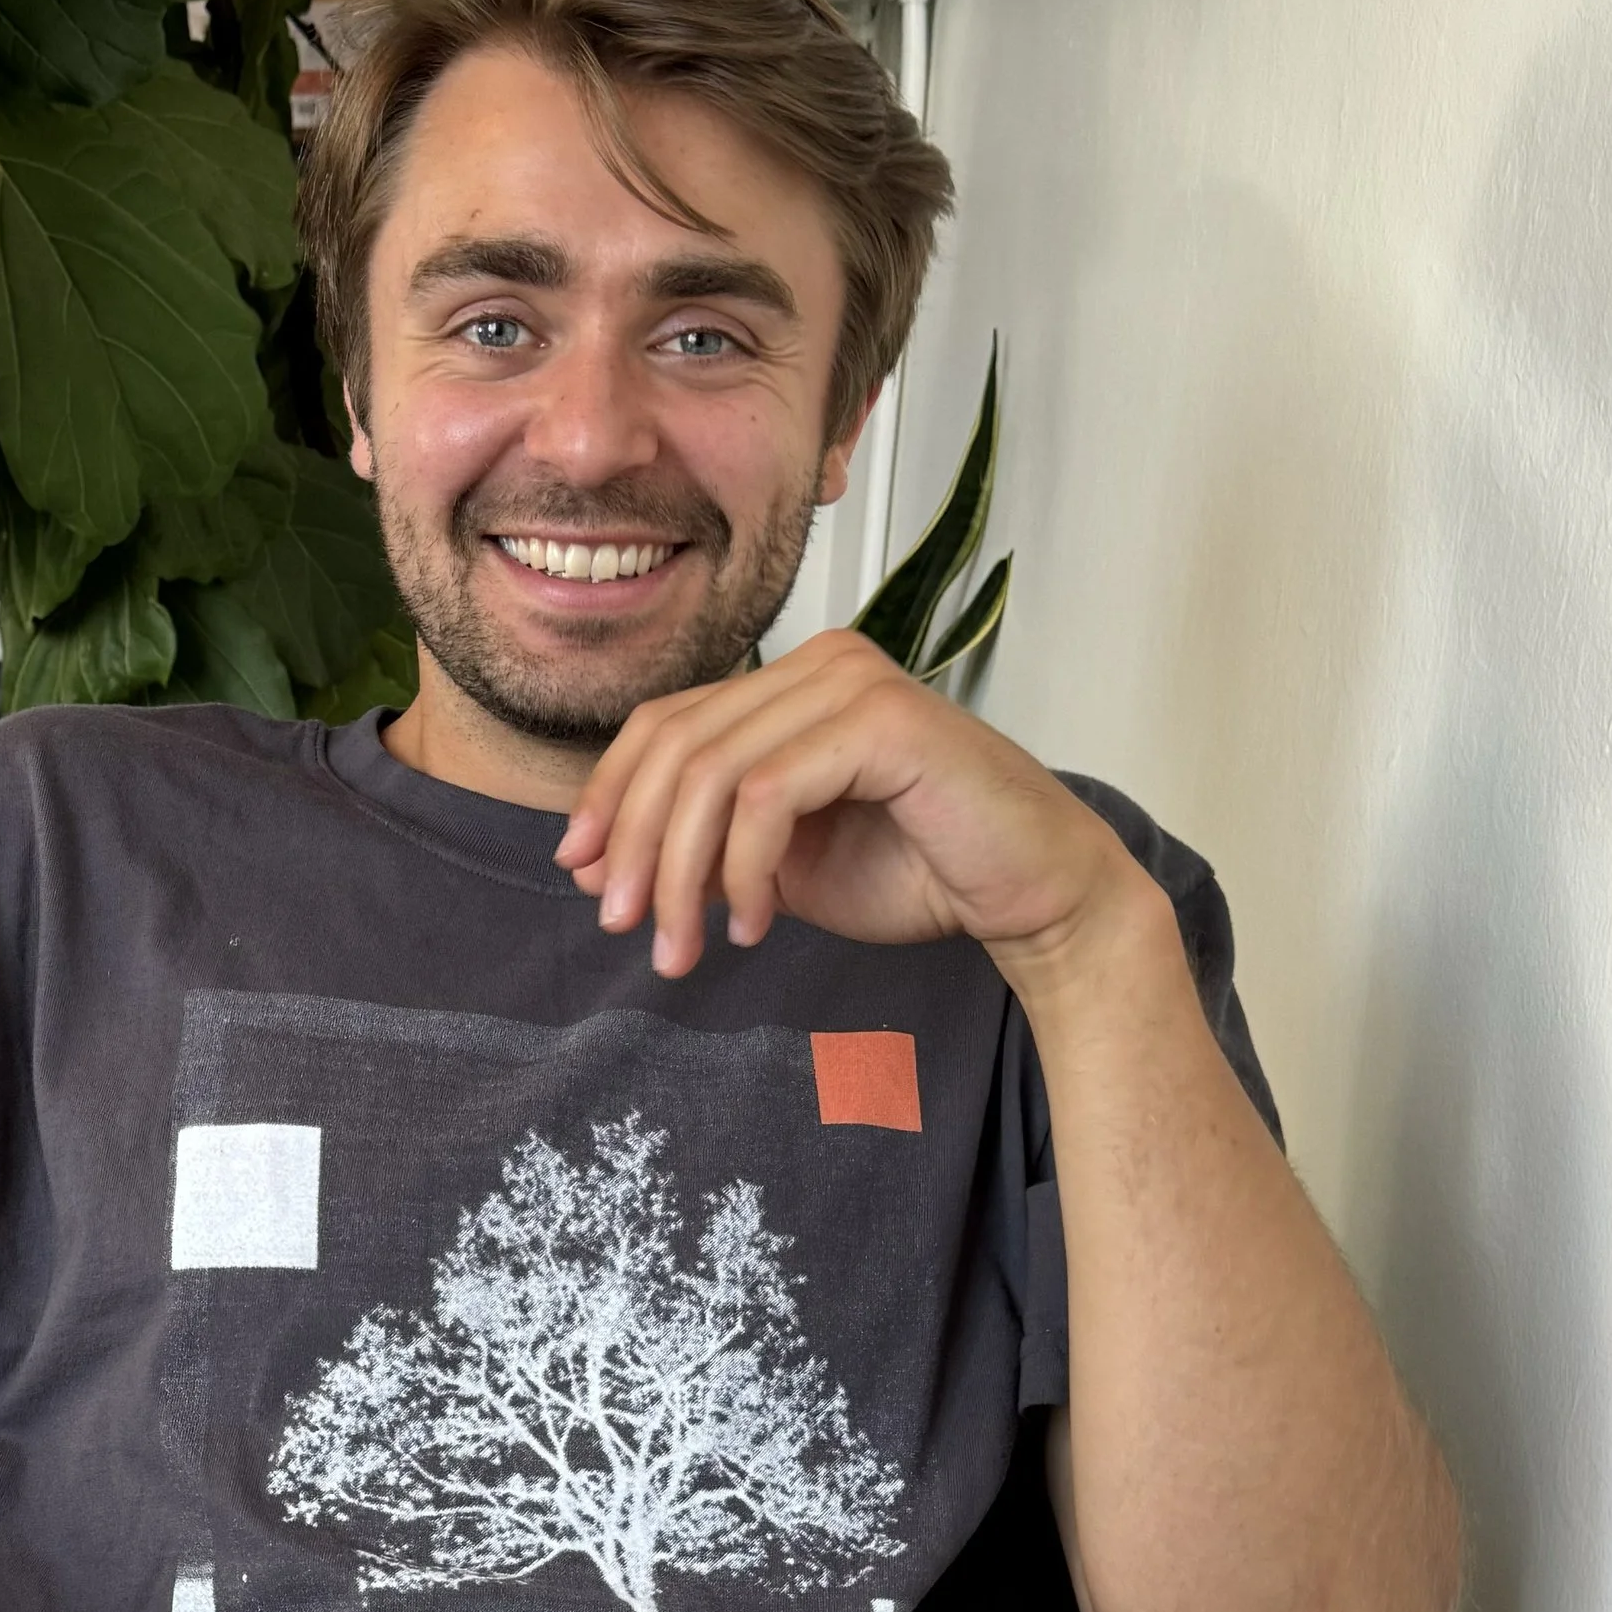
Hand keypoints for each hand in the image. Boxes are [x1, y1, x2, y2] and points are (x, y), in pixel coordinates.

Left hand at [555, 629, 1144, 983]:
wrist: (1033, 895)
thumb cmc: (918, 872)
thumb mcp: (779, 867)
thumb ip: (699, 851)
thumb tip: (589, 864)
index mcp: (790, 684)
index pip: (665, 723)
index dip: (608, 795)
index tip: (579, 872)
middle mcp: (818, 663)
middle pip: (676, 743)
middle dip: (632, 842)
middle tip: (619, 924)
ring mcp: (852, 682)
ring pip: (712, 772)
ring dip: (680, 871)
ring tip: (683, 948)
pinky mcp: (883, 721)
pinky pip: (768, 794)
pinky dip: (744, 868)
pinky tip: (754, 924)